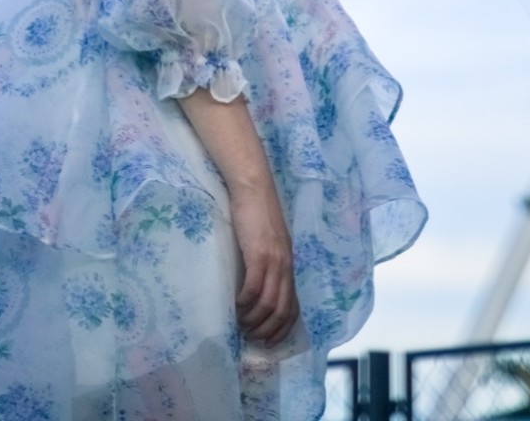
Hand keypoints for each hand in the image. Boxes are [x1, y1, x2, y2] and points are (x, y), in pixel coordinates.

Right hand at [228, 178, 298, 345]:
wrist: (254, 187)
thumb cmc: (258, 211)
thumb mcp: (270, 241)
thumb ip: (269, 260)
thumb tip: (259, 284)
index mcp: (289, 264)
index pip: (293, 306)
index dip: (282, 328)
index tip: (269, 341)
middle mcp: (285, 265)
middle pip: (282, 309)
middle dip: (267, 329)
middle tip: (251, 336)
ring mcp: (273, 260)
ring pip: (268, 302)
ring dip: (253, 319)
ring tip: (240, 323)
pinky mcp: (258, 253)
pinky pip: (254, 287)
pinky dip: (245, 302)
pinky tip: (236, 305)